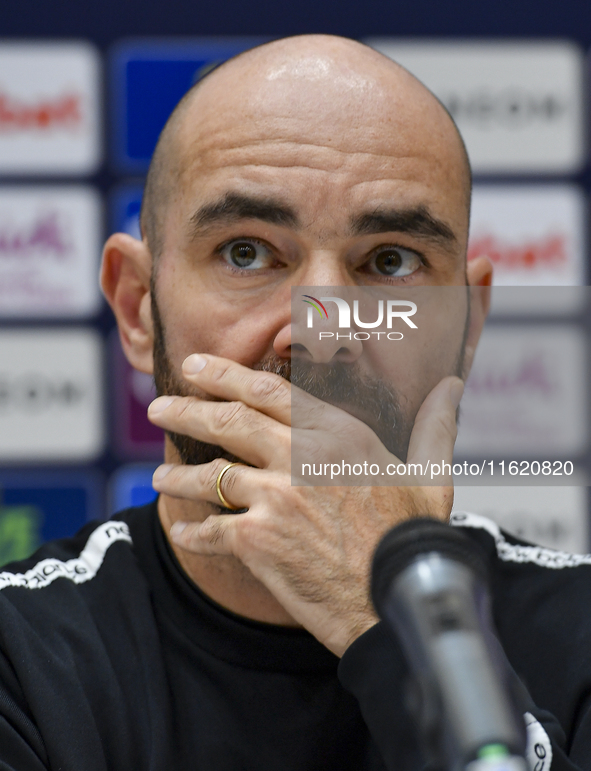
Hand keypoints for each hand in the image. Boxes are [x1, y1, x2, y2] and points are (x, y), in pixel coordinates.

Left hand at [148, 353, 462, 656]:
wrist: (397, 601)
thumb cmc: (413, 538)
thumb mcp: (430, 475)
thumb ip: (434, 426)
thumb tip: (451, 388)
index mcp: (337, 434)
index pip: (269, 391)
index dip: (226, 375)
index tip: (197, 366)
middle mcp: (299, 457)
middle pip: (228, 421)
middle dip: (186, 410)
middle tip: (158, 407)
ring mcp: (275, 497)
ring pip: (210, 474)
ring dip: (177, 475)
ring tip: (159, 476)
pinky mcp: (257, 540)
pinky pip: (210, 529)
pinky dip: (193, 531)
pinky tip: (184, 532)